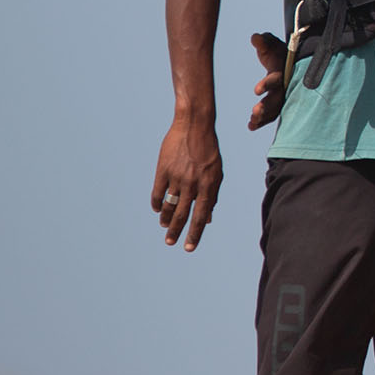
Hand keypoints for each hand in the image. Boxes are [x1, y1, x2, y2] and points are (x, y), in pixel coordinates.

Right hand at [152, 116, 222, 251]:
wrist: (195, 126)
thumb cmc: (209, 151)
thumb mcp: (216, 173)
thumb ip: (211, 195)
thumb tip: (208, 218)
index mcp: (209, 185)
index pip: (202, 215)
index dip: (195, 233)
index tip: (189, 248)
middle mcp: (193, 183)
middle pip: (183, 214)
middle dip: (177, 232)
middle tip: (171, 243)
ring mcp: (177, 177)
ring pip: (169, 205)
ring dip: (166, 219)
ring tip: (165, 228)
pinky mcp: (163, 170)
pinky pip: (158, 193)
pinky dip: (157, 204)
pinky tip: (158, 210)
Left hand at [247, 32, 287, 130]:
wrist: (288, 61)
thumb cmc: (276, 51)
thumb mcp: (270, 44)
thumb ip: (263, 41)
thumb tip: (255, 37)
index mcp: (282, 71)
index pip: (275, 78)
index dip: (267, 84)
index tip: (255, 90)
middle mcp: (284, 85)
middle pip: (277, 98)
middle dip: (267, 106)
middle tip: (255, 111)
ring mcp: (282, 96)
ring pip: (276, 109)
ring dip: (264, 117)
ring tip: (251, 122)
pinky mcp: (278, 104)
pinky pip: (272, 115)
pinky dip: (262, 122)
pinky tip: (250, 127)